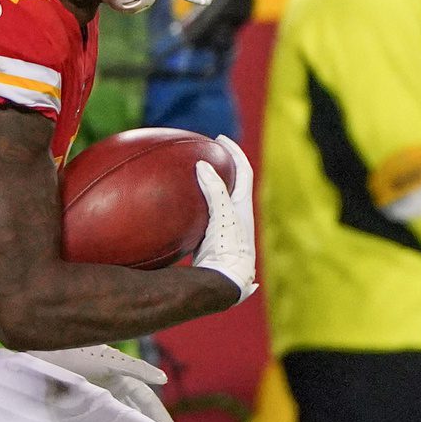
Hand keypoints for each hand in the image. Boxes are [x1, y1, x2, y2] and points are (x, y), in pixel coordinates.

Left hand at [26, 344, 174, 421]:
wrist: (38, 355)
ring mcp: (94, 399)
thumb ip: (137, 369)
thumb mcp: (109, 360)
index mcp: (122, 376)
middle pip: (134, 413)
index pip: (147, 401)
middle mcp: (110, 389)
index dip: (160, 417)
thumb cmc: (77, 351)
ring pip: (117, 421)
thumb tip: (163, 379)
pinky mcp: (77, 408)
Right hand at [192, 136, 255, 302]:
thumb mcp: (223, 215)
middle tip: (206, 153)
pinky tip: (176, 210)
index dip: (234, 152)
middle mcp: (237, 216)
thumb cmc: (228, 249)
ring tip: (190, 176)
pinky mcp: (211, 242)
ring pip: (218, 201)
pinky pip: (202, 217)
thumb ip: (214, 190)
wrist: (226, 282)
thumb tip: (202, 165)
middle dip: (222, 166)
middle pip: (233, 183)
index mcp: (244, 206)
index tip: (220, 139)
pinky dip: (194, 207)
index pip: (244, 170)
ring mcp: (224, 229)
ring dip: (209, 186)